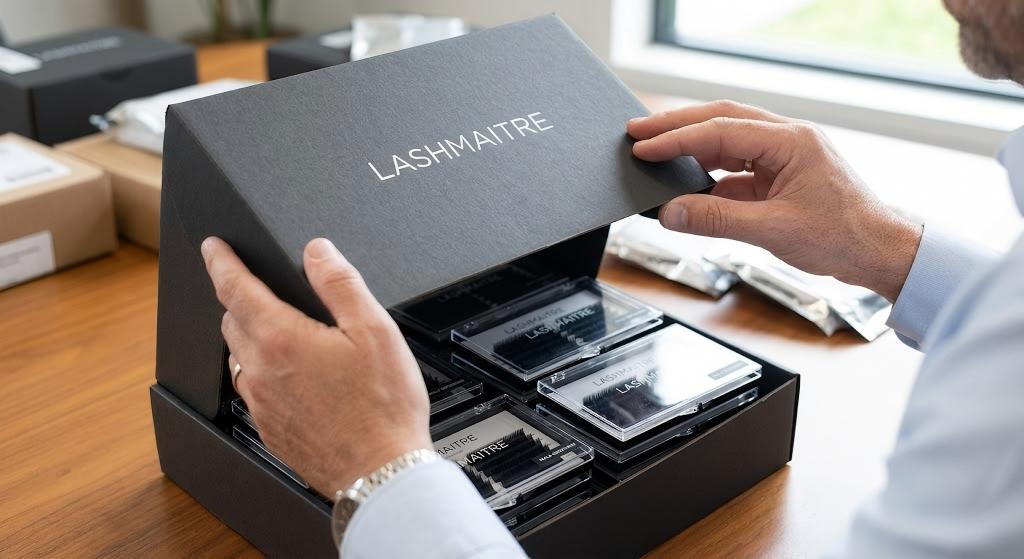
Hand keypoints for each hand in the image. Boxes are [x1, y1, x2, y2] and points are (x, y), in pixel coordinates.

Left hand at [201, 236, 431, 496]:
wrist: (381, 473)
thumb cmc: (383, 407)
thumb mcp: (375, 330)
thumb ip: (340, 283)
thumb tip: (317, 251)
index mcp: (282, 339)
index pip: (234, 288)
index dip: (220, 262)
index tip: (212, 248)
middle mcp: (262, 372)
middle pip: (231, 321)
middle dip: (237, 297)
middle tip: (254, 286)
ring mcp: (262, 405)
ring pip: (239, 358)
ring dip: (248, 335)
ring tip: (275, 329)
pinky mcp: (271, 430)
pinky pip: (252, 390)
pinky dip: (260, 371)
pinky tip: (288, 375)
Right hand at [628, 100, 922, 301]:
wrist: (881, 253)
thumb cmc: (844, 237)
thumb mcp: (773, 231)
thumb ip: (717, 220)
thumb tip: (671, 213)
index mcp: (791, 141)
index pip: (721, 130)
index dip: (677, 138)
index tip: (644, 146)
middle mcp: (787, 140)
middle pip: (720, 121)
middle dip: (676, 126)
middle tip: (636, 131)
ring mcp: (783, 156)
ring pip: (726, 141)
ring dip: (690, 147)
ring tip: (654, 152)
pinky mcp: (780, 176)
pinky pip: (735, 168)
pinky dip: (707, 175)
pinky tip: (686, 186)